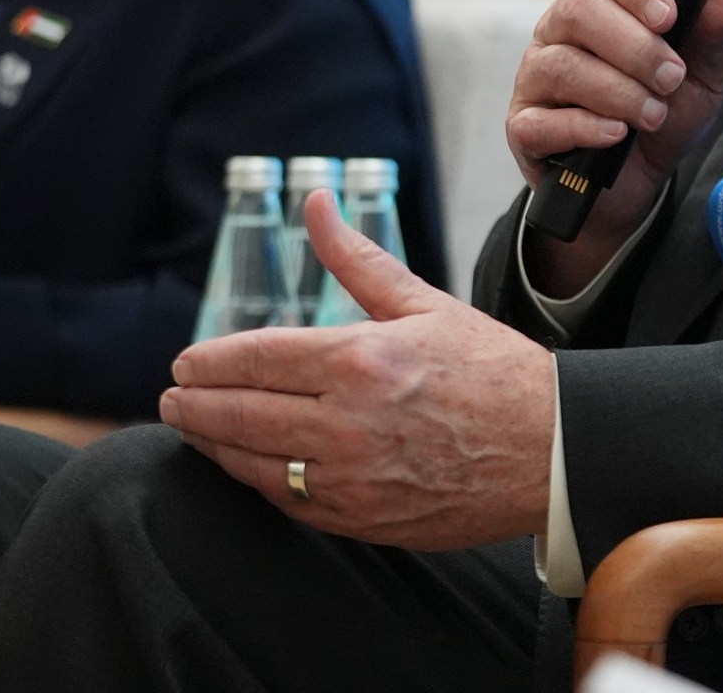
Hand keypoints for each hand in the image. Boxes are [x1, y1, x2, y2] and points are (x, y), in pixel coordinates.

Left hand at [160, 191, 555, 549]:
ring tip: (196, 431)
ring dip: (214, 447)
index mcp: (360, 360)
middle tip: (172, 399)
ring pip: (254, 466)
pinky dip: (258, 484)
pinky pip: (289, 504)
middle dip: (193, 407)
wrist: (550, 449)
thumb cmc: (494, 372)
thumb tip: (313, 202)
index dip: (209, 363)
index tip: (186, 363)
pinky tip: (249, 467)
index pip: (255, 359)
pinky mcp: (362, 519)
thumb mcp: (424, 304)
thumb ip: (355, 258)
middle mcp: (347, 422)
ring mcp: (352, 478)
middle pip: (239, 416)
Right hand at [508, 0, 722, 288]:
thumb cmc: (664, 112)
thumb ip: (713, 28)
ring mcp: (536, 76)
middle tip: (671, 78)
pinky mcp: (524, 126)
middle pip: (579, 8)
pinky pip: (543, 120)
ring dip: (620, 91)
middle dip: (635, 46)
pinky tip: (617, 135)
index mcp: (602, 1)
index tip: (669, 16)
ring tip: (654, 114)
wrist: (640, 183)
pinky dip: (588, 127)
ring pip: (564, 64)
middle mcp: (560, 29)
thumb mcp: (701, 72)